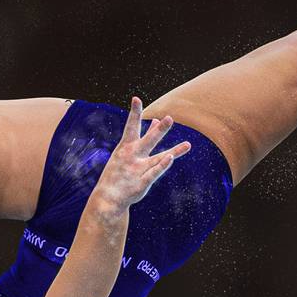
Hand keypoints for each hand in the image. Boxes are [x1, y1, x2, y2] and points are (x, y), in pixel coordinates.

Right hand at [92, 96, 190, 211]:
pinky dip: (162, 166)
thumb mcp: (126, 151)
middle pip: (148, 141)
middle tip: (169, 118)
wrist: (108, 198)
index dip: (134, 113)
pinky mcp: (142, 183)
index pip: (131, 127)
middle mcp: (132, 157)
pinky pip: (154, 173)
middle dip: (158, 131)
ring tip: (188, 145)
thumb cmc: (119, 171)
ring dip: (173, 152)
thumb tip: (157, 120)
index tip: (136, 99)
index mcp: (125, 147)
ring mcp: (137, 170)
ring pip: (158, 159)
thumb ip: (145, 136)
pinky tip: (170, 158)